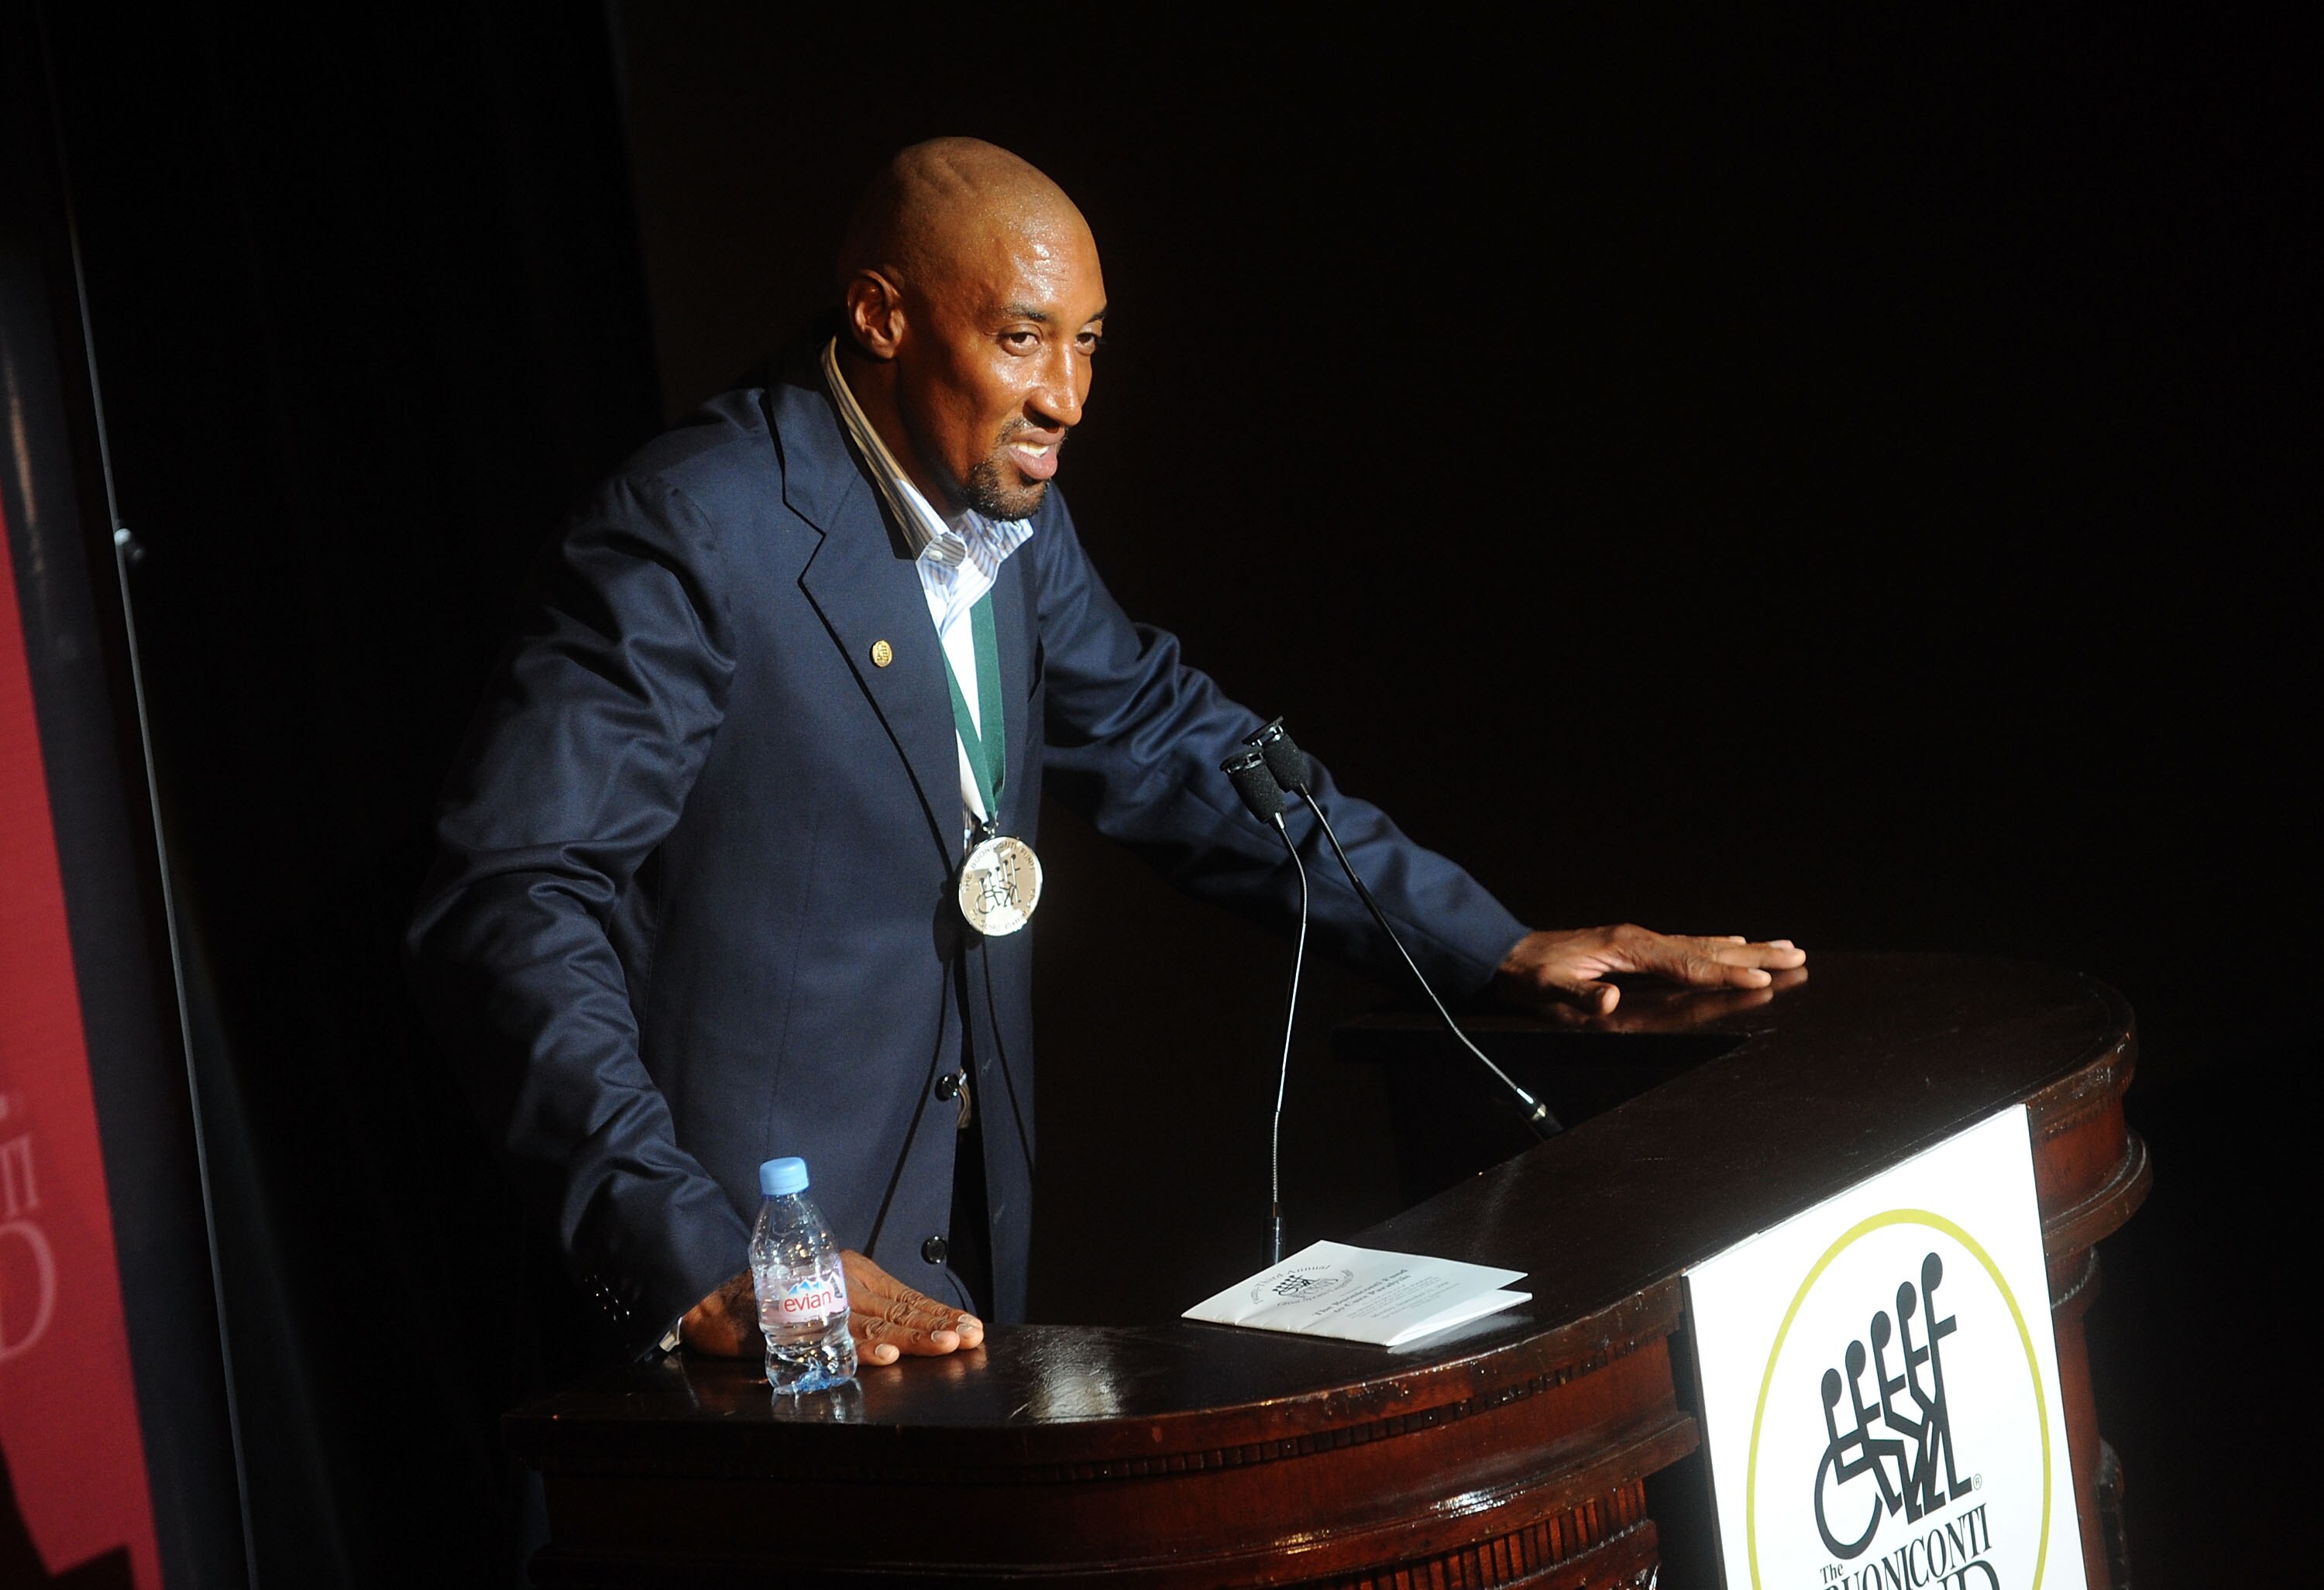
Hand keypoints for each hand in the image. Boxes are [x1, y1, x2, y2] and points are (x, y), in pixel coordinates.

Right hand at [678, 1250, 984, 1363]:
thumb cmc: (773, 1295)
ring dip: (912, 1336)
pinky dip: (862, 1348)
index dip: (939, 1313)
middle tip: (969, 1338)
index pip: (906, 1297)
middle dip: (937, 1326)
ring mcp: (820, 1303)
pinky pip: (833, 1339)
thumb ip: (860, 1312)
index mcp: (855, 1276)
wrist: (713, 1292)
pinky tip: (886, 1356)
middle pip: (898, 1309)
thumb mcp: (825, 1295)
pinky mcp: (794, 1325)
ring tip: (944, 1345)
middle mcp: (843, 1284)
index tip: (972, 1328)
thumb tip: (902, 1335)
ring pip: (875, 1323)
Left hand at [1493, 925, 1805, 1015]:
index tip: (1762, 980)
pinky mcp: (1638, 947)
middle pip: (1709, 949)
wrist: (1510, 954)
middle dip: (1756, 955)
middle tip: (1798, 955)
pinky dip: (1718, 946)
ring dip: (1746, 949)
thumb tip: (1611, 999)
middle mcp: (1642, 940)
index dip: (1725, 975)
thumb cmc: (1531, 974)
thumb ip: (1581, 996)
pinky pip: (1689, 946)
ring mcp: (1642, 942)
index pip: (1688, 965)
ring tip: (1783, 947)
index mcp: (1630, 949)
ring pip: (1705, 945)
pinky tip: (1733, 944)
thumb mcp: (1549, 989)